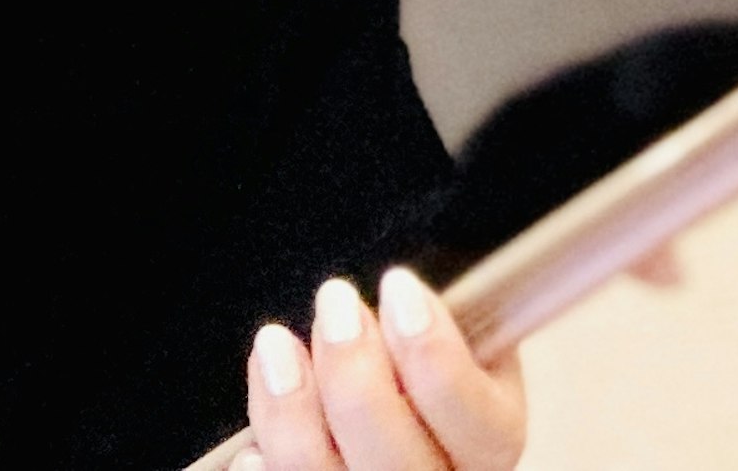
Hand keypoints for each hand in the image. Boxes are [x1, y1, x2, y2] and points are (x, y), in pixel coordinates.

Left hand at [240, 269, 522, 470]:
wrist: (381, 404)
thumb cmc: (411, 355)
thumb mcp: (446, 328)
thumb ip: (429, 320)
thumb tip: (399, 289)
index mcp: (487, 442)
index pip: (480, 423)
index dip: (439, 359)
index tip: (399, 285)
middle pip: (399, 462)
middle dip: (357, 375)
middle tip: (335, 301)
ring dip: (292, 411)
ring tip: (275, 345)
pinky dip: (263, 467)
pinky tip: (250, 445)